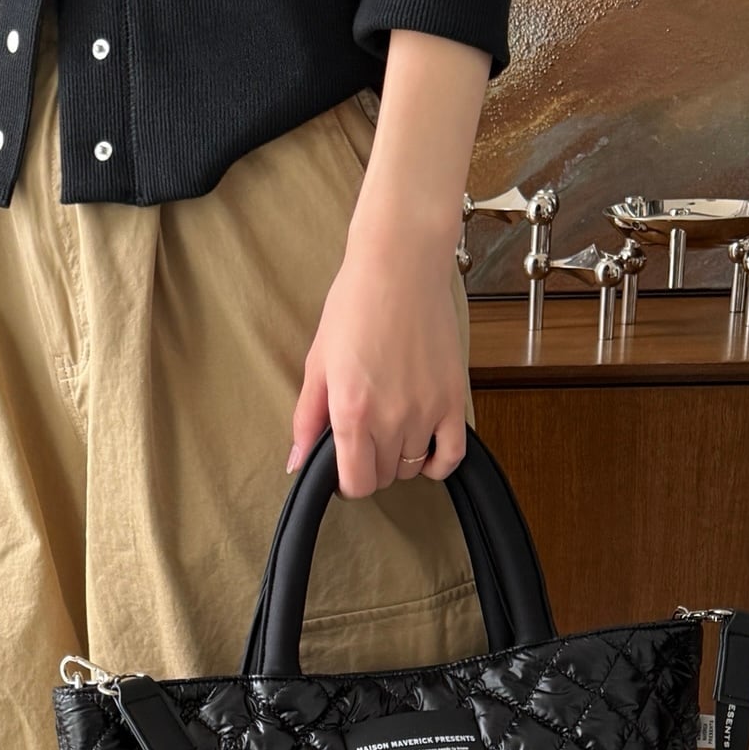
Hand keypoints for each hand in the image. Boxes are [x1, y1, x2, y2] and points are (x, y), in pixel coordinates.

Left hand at [292, 217, 465, 497]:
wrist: (400, 265)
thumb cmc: (355, 305)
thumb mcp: (317, 362)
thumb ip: (306, 418)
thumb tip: (295, 463)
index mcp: (351, 411)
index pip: (355, 484)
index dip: (347, 483)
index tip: (344, 468)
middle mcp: (391, 418)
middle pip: (383, 478)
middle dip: (370, 467)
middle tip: (364, 440)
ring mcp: (426, 410)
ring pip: (411, 467)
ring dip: (399, 459)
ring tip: (391, 429)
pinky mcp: (453, 399)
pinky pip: (452, 455)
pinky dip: (438, 463)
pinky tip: (424, 449)